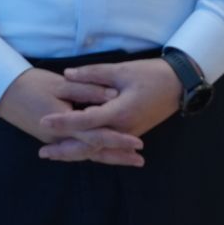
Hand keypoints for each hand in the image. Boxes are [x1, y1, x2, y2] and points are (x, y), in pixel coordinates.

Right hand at [0, 66, 126, 154]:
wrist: (4, 91)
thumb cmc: (32, 84)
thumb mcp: (62, 84)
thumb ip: (89, 90)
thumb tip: (113, 95)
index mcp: (64, 124)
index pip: (96, 135)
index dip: (118, 139)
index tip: (138, 142)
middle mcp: (60, 138)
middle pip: (94, 151)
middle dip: (117, 156)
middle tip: (140, 160)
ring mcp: (55, 141)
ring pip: (86, 153)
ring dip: (108, 157)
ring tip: (130, 160)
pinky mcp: (53, 138)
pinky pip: (77, 149)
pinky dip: (93, 152)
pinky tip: (106, 153)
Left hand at [38, 59, 184, 164]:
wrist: (180, 85)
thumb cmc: (152, 74)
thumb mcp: (122, 70)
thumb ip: (92, 74)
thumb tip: (66, 75)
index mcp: (120, 112)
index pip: (85, 121)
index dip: (63, 121)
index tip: (43, 120)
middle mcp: (123, 129)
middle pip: (89, 145)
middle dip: (65, 150)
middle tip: (43, 152)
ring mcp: (128, 134)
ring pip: (98, 149)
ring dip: (75, 153)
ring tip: (55, 154)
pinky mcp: (131, 133)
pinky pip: (107, 146)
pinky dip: (90, 149)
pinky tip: (78, 149)